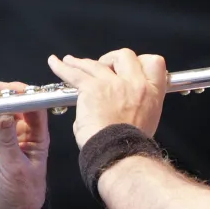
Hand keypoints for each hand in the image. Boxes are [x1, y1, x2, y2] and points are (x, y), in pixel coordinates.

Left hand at [46, 49, 167, 148]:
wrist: (119, 152)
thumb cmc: (129, 145)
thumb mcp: (146, 122)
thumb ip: (137, 106)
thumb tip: (119, 104)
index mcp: (152, 93)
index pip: (154, 63)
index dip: (141, 62)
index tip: (129, 68)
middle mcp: (135, 84)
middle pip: (125, 55)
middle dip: (112, 59)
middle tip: (104, 67)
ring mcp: (114, 83)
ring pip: (96, 63)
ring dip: (82, 63)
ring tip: (71, 62)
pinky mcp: (93, 88)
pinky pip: (74, 72)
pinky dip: (61, 67)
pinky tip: (55, 62)